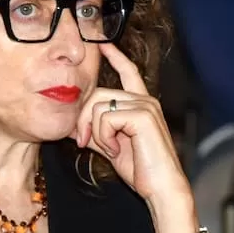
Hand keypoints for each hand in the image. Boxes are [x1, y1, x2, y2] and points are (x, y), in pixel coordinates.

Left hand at [70, 44, 196, 232]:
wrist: (160, 188)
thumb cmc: (141, 171)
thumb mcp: (111, 146)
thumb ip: (96, 131)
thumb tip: (73, 124)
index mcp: (140, 104)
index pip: (128, 71)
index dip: (114, 56)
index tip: (102, 44)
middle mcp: (144, 100)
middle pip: (97, 93)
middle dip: (83, 119)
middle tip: (84, 142)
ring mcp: (145, 106)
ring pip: (98, 106)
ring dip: (95, 132)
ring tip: (110, 149)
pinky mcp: (143, 115)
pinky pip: (106, 117)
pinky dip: (104, 137)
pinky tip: (117, 150)